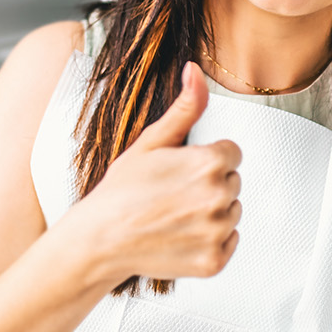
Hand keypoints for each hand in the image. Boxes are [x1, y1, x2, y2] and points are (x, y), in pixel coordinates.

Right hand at [59, 62, 242, 283]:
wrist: (99, 240)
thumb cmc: (121, 191)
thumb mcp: (151, 142)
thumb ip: (185, 108)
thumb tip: (195, 71)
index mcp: (209, 163)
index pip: (231, 153)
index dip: (204, 159)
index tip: (180, 171)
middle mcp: (219, 197)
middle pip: (232, 182)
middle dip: (208, 185)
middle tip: (172, 194)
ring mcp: (217, 232)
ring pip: (232, 212)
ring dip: (211, 213)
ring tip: (174, 215)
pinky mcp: (214, 261)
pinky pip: (229, 243)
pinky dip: (210, 242)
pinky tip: (181, 235)